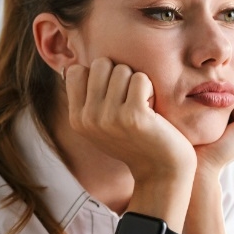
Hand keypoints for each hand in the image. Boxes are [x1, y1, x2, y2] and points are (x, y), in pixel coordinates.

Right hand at [65, 58, 195, 182]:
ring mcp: (109, 118)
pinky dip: (150, 88)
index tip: (113, 95)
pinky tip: (152, 109)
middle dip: (119, 74)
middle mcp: (89, 119)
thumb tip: (72, 65)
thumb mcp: (101, 123)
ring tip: (141, 105)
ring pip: (122, 69)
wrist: (161, 170)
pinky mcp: (133, 116)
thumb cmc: (135, 140)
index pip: (77, 71)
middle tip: (130, 98)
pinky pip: (140, 78)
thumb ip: (87, 99)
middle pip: (100, 64)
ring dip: (137, 82)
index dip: (99, 75)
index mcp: (77, 119)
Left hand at [194, 68, 233, 175]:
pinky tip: (214, 90)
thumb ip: (219, 91)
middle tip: (209, 66)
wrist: (198, 165)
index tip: (208, 67)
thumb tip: (210, 63)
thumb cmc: (197, 140)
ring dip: (232, 79)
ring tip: (209, 76)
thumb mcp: (210, 110)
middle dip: (233, 72)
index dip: (230, 72)